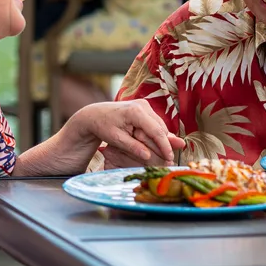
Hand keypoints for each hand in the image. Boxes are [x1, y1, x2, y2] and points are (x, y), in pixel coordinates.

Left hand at [69, 100, 183, 165]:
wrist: (95, 114)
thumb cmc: (103, 126)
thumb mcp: (116, 139)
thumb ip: (132, 147)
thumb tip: (147, 157)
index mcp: (135, 111)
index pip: (157, 131)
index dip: (165, 146)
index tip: (170, 158)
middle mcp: (143, 105)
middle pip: (161, 128)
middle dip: (164, 144)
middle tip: (167, 160)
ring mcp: (144, 105)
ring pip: (160, 126)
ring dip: (160, 140)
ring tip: (161, 154)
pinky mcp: (144, 108)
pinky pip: (155, 124)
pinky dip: (155, 135)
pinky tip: (156, 145)